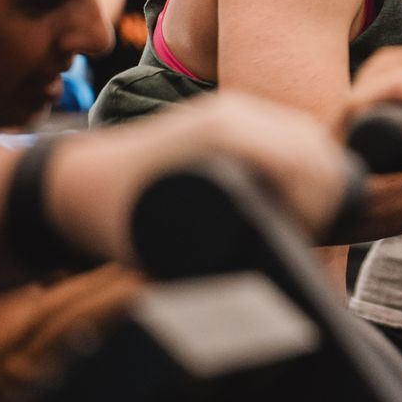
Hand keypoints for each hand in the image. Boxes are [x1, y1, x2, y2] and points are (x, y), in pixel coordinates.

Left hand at [49, 93, 354, 259]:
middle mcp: (235, 112)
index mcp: (222, 134)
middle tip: (308, 236)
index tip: (303, 239)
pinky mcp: (237, 118)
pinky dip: (308, 163)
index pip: (300, 162)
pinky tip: (303, 195)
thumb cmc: (110, 216)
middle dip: (324, 194)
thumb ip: (215, 266)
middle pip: (313, 146)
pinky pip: (293, 134)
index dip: (314, 205)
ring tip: (307, 220)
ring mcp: (236, 109)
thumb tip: (274, 292)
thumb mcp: (159, 244)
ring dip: (320, 178)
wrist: (78, 182)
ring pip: (309, 137)